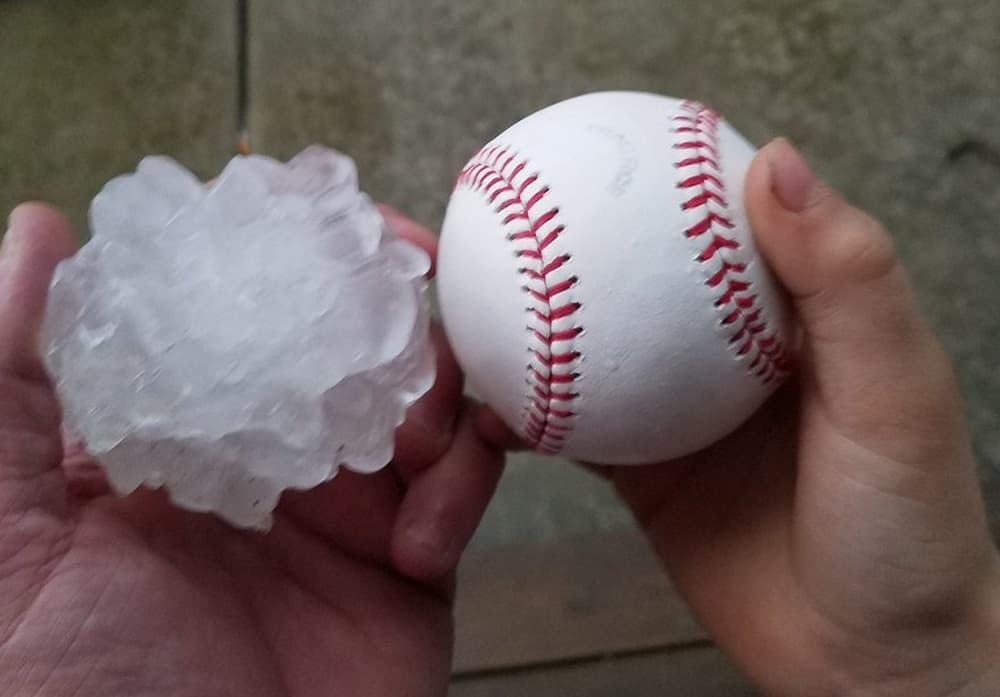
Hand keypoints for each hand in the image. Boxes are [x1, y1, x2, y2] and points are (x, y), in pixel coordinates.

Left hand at [0, 203, 502, 696]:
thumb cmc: (67, 694)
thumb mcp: (5, 529)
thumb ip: (12, 377)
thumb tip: (41, 227)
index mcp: (167, 432)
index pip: (231, 306)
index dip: (275, 247)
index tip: (313, 202)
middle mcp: (260, 455)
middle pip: (339, 334)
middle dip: (380, 292)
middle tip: (408, 259)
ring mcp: (342, 509)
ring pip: (417, 393)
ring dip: (435, 382)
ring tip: (422, 421)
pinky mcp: (411, 566)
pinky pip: (464, 487)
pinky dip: (464, 484)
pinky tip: (423, 535)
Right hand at [480, 139, 999, 696]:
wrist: (865, 662)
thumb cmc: (906, 528)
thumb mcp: (895, 395)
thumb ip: (847, 280)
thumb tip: (775, 160)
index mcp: (793, 311)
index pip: (718, 220)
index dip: (659, 176)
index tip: (594, 141)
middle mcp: (725, 350)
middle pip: (635, 279)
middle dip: (571, 244)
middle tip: (507, 212)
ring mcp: (675, 409)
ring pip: (590, 347)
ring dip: (532, 324)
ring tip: (473, 294)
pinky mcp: (641, 469)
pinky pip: (569, 427)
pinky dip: (525, 413)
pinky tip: (487, 403)